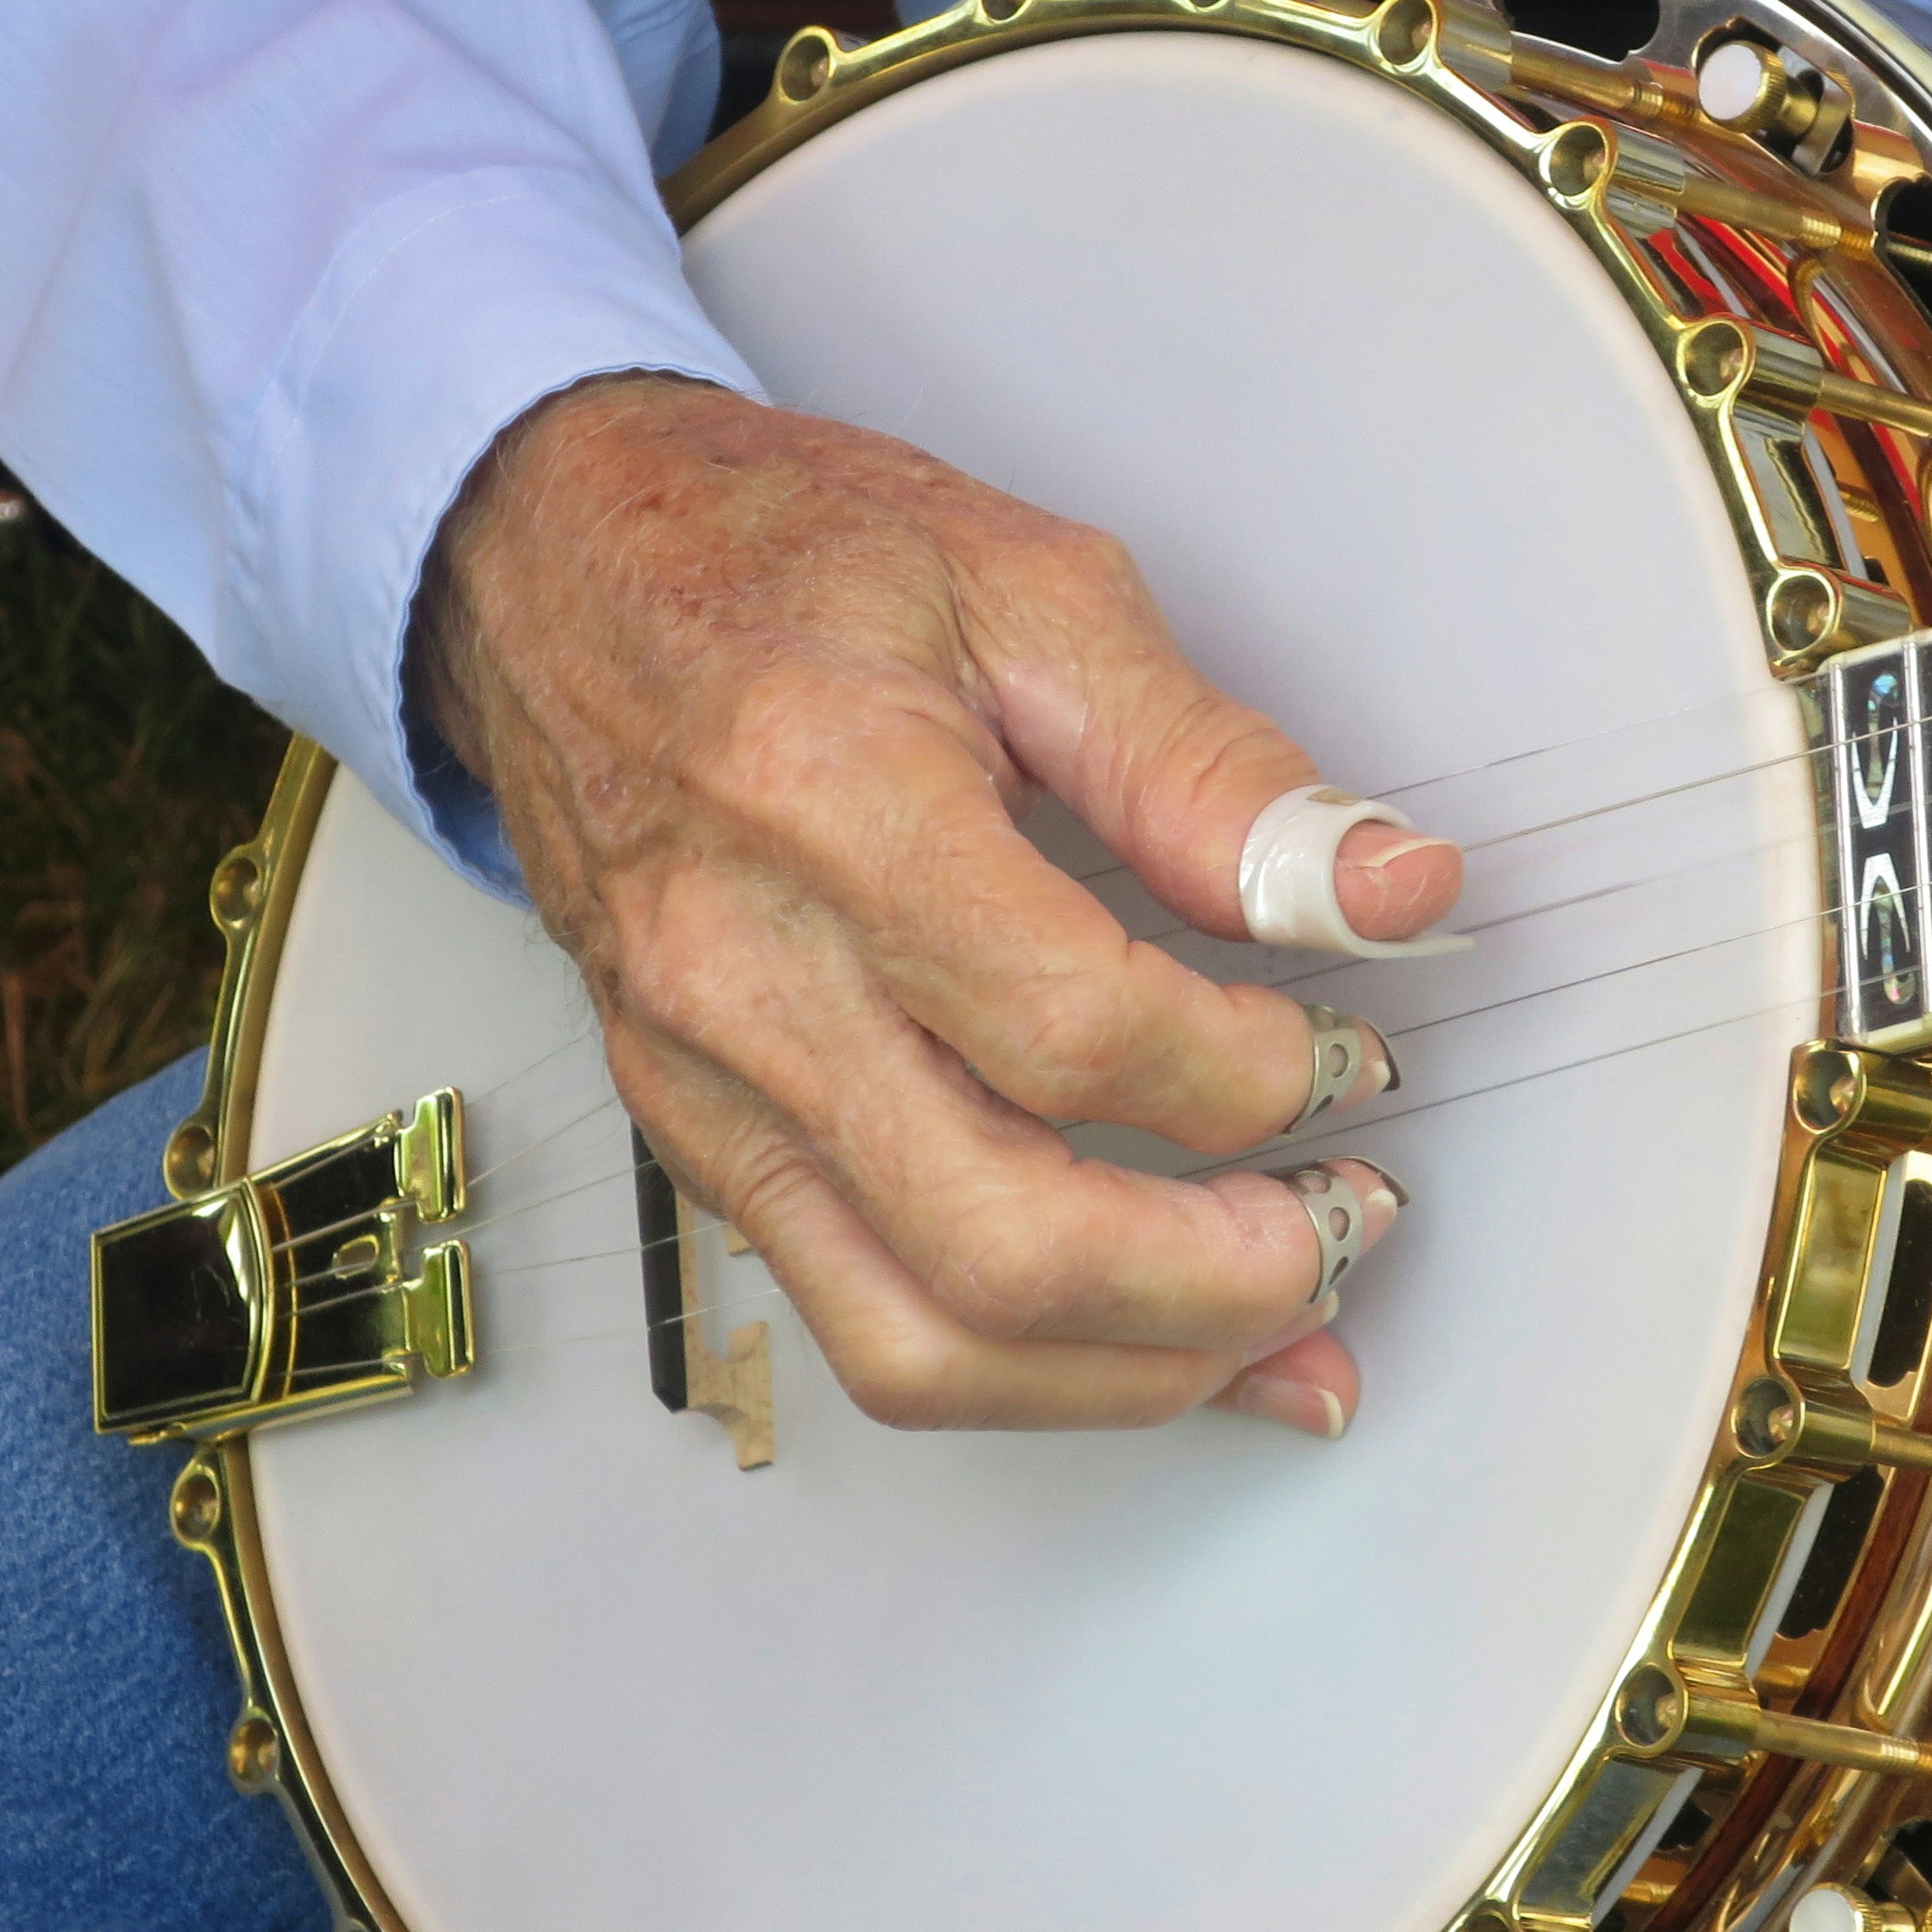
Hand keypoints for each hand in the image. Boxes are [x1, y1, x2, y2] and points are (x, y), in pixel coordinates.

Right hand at [412, 374, 1461, 1437]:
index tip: (1346, 1049)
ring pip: (929, 1345)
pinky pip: (872, 1328)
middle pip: (1006, 1245)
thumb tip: (1386, 890)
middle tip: (1347, 1221)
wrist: (545, 570)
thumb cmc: (772, 559)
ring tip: (1281, 1312)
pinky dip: (1042, 1372)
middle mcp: (745, 982)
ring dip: (1141, 1370)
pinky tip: (1159, 1341)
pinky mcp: (705, 1151)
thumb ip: (1211, 767)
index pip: (1076, 1031)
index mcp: (829, 805)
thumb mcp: (1029, 589)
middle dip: (1224, 1278)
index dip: (1251, 1074)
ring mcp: (709, 1091)